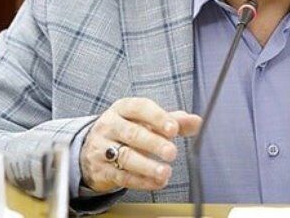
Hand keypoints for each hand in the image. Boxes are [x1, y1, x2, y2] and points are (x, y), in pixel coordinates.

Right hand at [79, 97, 201, 192]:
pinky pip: (122, 176)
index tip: (174, 129)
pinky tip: (157, 182)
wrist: (92, 149)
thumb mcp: (146, 121)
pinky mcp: (101, 170)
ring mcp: (102, 148)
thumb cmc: (127, 130)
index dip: (157, 118)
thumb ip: (172, 120)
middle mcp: (110, 126)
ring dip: (147, 166)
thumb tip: (197, 121)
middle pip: (132, 133)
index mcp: (122, 109)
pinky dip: (142, 181)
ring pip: (126, 156)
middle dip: (153, 143)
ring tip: (165, 172)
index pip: (139, 108)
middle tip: (172, 152)